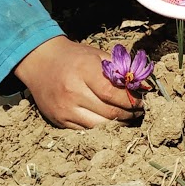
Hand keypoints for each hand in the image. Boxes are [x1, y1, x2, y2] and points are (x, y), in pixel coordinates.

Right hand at [11, 36, 142, 129]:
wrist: (40, 62)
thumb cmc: (74, 58)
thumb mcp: (97, 55)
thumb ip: (119, 70)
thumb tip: (144, 86)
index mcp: (84, 71)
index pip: (113, 93)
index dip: (131, 100)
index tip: (140, 101)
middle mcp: (72, 92)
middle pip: (109, 112)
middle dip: (129, 114)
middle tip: (138, 111)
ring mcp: (64, 108)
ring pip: (99, 125)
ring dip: (118, 124)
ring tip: (128, 117)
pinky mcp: (58, 120)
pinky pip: (86, 130)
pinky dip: (102, 128)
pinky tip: (110, 121)